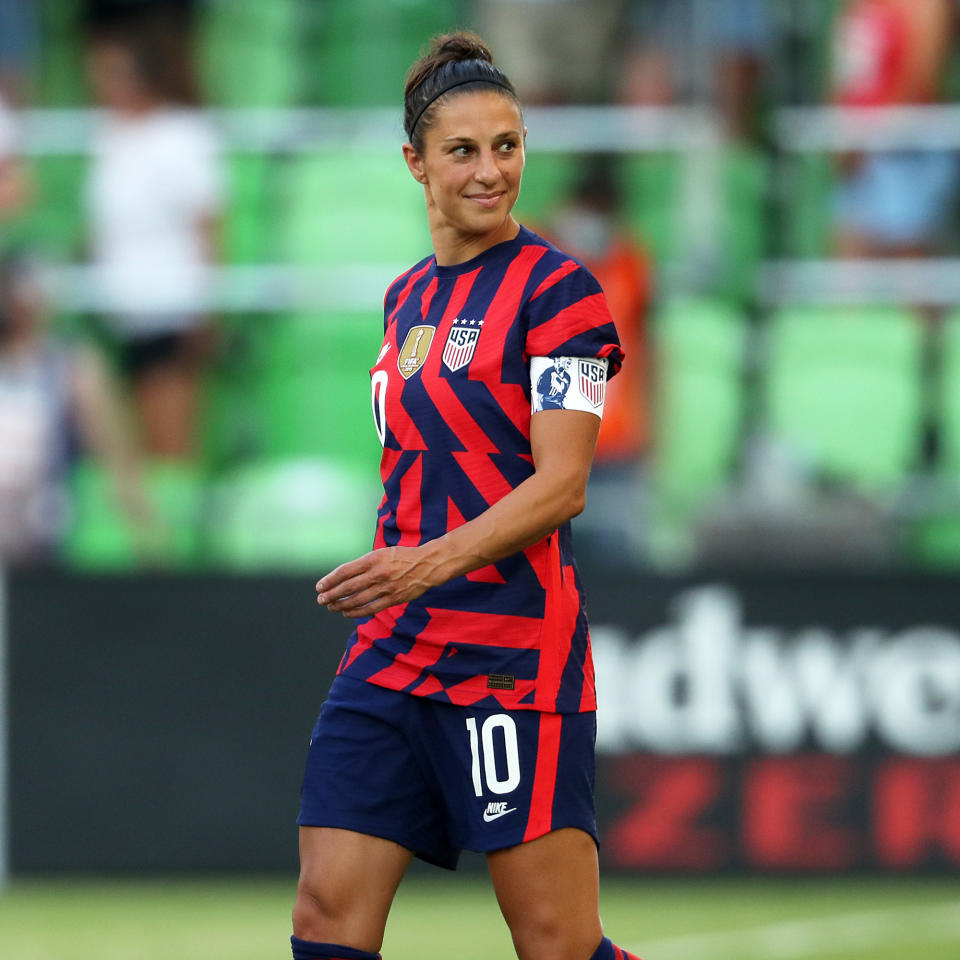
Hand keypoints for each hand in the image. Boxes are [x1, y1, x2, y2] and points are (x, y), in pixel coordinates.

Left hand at [316, 545, 440, 617]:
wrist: (428, 564)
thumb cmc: (402, 557)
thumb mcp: (381, 553)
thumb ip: (364, 564)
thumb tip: (343, 577)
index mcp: (373, 559)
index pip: (345, 571)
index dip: (330, 580)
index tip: (320, 586)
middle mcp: (378, 573)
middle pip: (348, 587)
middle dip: (331, 595)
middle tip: (321, 600)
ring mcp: (386, 587)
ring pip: (357, 600)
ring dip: (341, 605)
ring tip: (331, 607)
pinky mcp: (393, 599)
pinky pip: (371, 608)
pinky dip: (356, 612)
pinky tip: (347, 613)